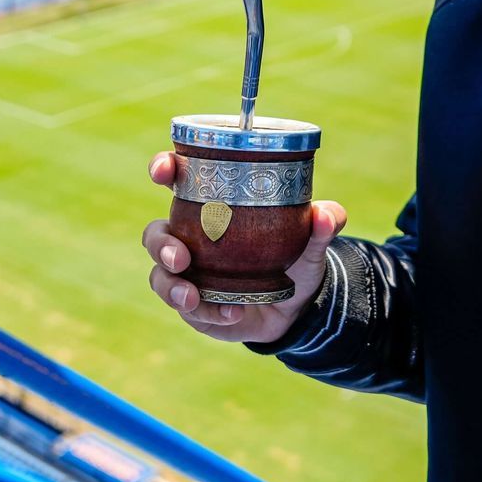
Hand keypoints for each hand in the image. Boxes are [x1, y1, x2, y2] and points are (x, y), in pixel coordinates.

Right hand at [141, 151, 347, 344]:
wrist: (296, 307)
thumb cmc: (295, 258)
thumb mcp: (313, 241)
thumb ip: (324, 223)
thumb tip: (325, 215)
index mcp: (213, 207)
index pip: (178, 180)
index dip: (164, 169)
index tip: (163, 171)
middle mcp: (191, 238)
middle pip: (155, 234)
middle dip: (161, 245)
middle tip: (181, 258)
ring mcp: (188, 274)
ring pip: (160, 276)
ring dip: (171, 287)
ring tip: (193, 297)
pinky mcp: (193, 305)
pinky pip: (187, 309)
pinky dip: (207, 311)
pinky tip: (231, 313)